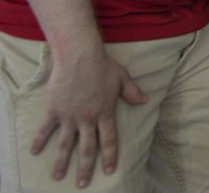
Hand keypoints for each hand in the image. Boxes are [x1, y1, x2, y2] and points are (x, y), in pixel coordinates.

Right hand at [34, 47, 148, 186]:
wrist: (80, 56)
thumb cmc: (103, 66)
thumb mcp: (123, 78)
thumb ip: (132, 92)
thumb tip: (145, 100)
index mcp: (105, 113)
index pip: (109, 140)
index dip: (110, 156)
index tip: (109, 170)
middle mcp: (87, 119)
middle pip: (86, 148)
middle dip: (85, 168)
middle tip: (82, 184)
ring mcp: (69, 116)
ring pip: (65, 144)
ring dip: (61, 162)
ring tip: (58, 176)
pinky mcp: (55, 110)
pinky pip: (46, 129)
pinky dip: (39, 140)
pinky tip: (34, 152)